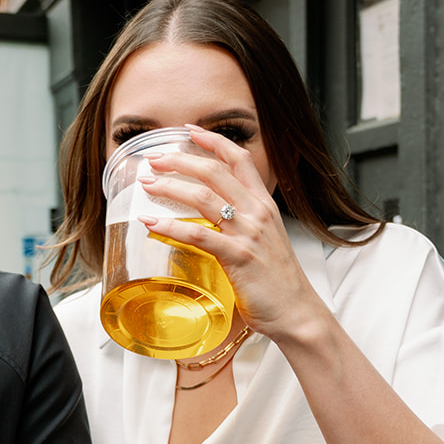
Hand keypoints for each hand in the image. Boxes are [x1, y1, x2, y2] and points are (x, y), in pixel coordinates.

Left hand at [134, 125, 328, 343]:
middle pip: (215, 171)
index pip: (240, 160)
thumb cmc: (277, 282)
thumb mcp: (264, 241)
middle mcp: (257, 213)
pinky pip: (198, 234)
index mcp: (264, 205)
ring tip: (147, 185)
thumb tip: (213, 218)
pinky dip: (169, 227)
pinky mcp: (238, 256)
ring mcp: (248, 233)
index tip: (189, 130)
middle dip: (181, 160)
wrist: (297, 312)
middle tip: (154, 159)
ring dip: (170, 187)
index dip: (214, 141)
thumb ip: (243, 224)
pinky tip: (150, 224)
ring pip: (203, 197)